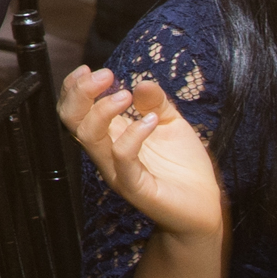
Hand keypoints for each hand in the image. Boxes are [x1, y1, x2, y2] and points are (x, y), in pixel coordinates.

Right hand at [58, 66, 223, 245]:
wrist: (205, 207)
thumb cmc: (185, 168)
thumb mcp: (171, 124)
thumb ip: (156, 102)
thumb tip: (142, 81)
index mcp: (110, 136)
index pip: (75, 110)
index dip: (74, 87)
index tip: (91, 69)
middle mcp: (106, 153)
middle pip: (71, 120)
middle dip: (80, 92)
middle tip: (105, 75)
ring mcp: (117, 171)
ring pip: (89, 137)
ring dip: (103, 109)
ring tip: (127, 96)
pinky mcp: (134, 187)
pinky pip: (122, 158)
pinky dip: (133, 134)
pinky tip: (152, 122)